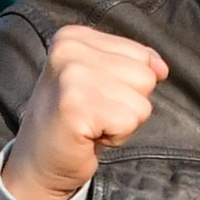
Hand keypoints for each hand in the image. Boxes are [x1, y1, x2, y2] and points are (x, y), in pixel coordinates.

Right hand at [0, 22, 171, 199]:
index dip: (127, 85)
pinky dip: (116, 137)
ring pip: (141, 102)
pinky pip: (130, 122)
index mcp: (73, 36)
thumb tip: (161, 68)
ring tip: (92, 124)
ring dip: (122, 122)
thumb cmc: (73, 121)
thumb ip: (134, 64)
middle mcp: (69, 49)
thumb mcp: (101, 79)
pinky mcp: (76, 106)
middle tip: (94, 114)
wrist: (37, 163)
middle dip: (127, 103)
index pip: (141, 55)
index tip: (95, 97)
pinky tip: (89, 136)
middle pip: (145, 76)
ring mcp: (71, 76)